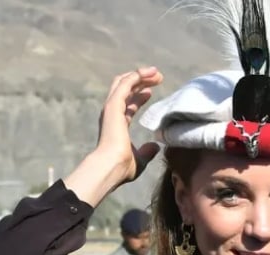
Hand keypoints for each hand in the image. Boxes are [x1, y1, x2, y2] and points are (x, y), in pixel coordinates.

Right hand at [96, 66, 163, 182]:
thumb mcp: (140, 159)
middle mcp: (112, 114)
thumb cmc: (123, 167)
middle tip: (157, 77)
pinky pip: (125, 84)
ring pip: (124, 83)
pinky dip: (137, 76)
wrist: (112, 166)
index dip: (139, 97)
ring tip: (157, 72)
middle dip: (141, 81)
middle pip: (125, 90)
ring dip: (141, 75)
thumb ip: (146, 152)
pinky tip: (149, 73)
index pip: (127, 105)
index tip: (151, 92)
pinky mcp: (113, 105)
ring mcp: (111, 108)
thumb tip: (155, 147)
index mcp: (116, 125)